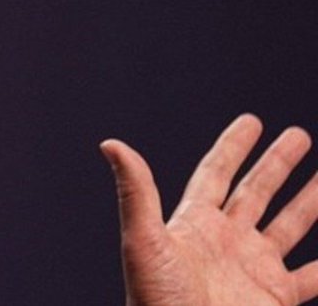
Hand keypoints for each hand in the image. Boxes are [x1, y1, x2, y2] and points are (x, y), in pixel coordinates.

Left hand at [101, 114, 317, 305]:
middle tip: (299, 136)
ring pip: (288, 226)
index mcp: (194, 223)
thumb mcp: (144, 240)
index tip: (252, 121)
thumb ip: (136, 191)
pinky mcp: (273, 298)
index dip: (233, 147)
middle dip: (276, 164)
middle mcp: (225, 241)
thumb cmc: (156, 300)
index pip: (216, 173)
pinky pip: (311, 277)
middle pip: (256, 192)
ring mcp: (252, 269)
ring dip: (308, 203)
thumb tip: (111, 144)